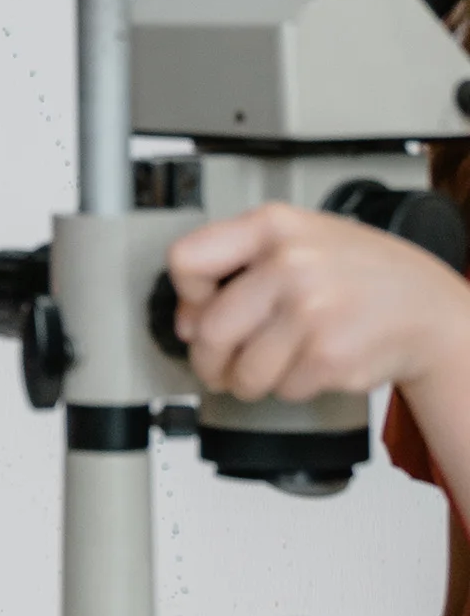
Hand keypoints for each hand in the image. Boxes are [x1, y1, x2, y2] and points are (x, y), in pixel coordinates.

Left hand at [167, 203, 469, 403]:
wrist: (428, 311)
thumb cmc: (358, 276)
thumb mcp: (299, 243)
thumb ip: (235, 270)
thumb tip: (187, 323)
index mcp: (274, 226)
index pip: (186, 259)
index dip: (187, 296)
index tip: (200, 309)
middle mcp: (291, 263)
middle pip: (208, 332)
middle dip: (213, 360)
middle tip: (226, 363)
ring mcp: (311, 309)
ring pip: (241, 371)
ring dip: (252, 380)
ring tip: (279, 360)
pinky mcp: (327, 355)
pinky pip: (280, 389)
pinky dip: (292, 386)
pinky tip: (314, 361)